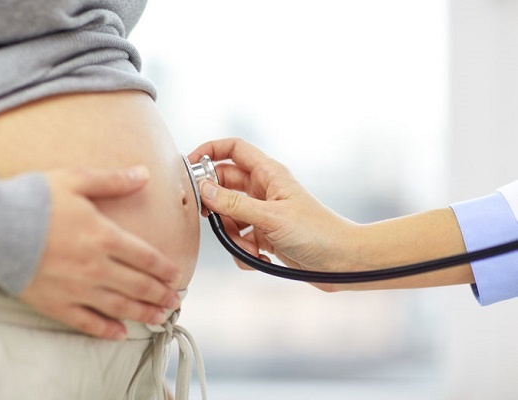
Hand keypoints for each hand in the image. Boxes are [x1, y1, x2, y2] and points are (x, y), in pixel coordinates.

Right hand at [19, 166, 180, 339]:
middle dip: (159, 294)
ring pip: (119, 306)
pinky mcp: (55, 303)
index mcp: (104, 237)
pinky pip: (86, 322)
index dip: (164, 268)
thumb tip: (144, 173)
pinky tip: (119, 334)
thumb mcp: (76, 181)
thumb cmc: (33, 200)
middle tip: (174, 301)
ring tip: (159, 318)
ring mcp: (76, 288)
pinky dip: (105, 330)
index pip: (145, 257)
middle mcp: (96, 266)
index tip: (176, 275)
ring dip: (142, 313)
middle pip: (137, 285)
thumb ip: (113, 181)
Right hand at [189, 138, 355, 273]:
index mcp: (268, 174)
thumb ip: (234, 205)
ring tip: (248, 246)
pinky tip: (259, 257)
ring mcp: (262, 213)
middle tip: (211, 217)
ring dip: (231, 234)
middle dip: (216, 205)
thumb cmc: (316, 232)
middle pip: (224, 185)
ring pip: (228, 216)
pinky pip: (239, 238)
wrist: (342, 262)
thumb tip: (204, 191)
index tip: (189, 165)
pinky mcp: (264, 235)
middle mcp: (263, 190)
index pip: (233, 149)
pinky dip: (242, 250)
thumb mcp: (270, 218)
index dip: (209, 151)